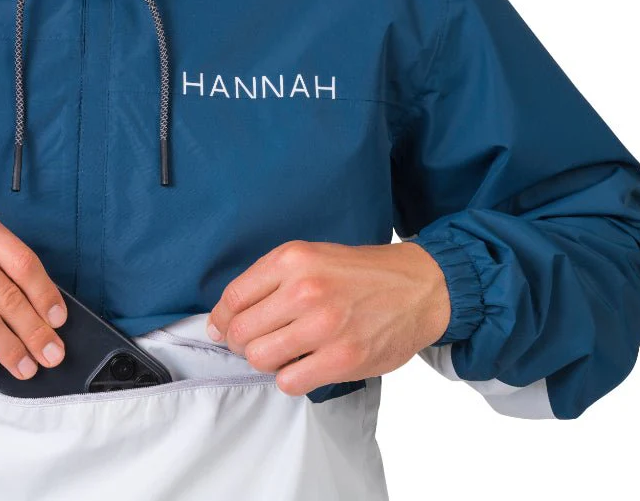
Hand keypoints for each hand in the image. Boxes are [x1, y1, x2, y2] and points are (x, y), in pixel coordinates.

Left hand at [205, 240, 450, 395]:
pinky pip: (289, 382)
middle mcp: (305, 290)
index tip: (222, 328)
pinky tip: (304, 366)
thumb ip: (266, 281)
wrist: (419, 287)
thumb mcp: (310, 257)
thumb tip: (221, 319)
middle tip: (255, 342)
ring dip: (265, 361)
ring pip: (259, 358)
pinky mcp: (343, 358)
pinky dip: (290, 378)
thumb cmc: (358, 274)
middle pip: (240, 331)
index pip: (232, 298)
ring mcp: (325, 326)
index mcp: (292, 260)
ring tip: (282, 353)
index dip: (220, 319)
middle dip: (240, 342)